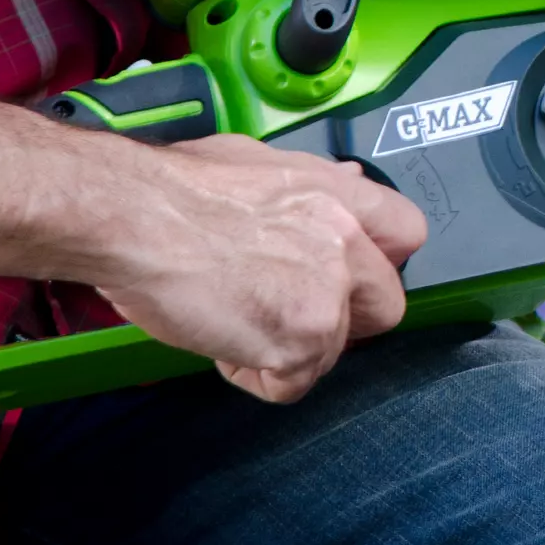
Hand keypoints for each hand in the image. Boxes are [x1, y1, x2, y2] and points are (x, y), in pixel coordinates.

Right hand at [91, 134, 426, 402]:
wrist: (137, 215)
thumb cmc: (178, 187)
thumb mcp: (258, 160)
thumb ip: (313, 182)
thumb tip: (351, 183)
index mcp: (337, 195)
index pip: (407, 233)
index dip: (380, 261)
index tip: (352, 274)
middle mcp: (344, 243)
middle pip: (387, 306)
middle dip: (345, 319)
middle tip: (290, 310)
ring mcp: (325, 296)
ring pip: (331, 351)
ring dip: (286, 346)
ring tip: (233, 315)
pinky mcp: (296, 344)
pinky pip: (290, 383)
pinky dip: (252, 372)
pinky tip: (220, 337)